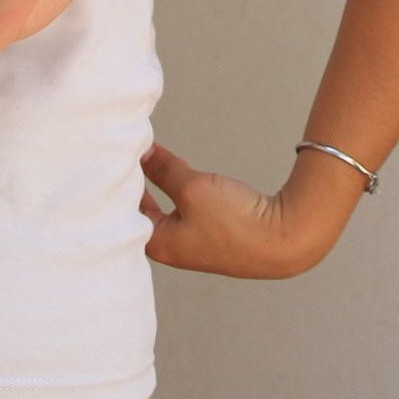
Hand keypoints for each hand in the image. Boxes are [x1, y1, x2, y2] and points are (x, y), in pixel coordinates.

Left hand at [138, 142, 342, 278]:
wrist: (286, 238)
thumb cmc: (235, 220)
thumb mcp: (192, 187)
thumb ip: (163, 168)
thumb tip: (141, 151)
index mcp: (158, 244)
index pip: (124, 209)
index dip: (118, 180)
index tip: (112, 153)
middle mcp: (171, 248)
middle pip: (141, 209)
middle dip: (134, 180)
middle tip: (122, 151)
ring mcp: (192, 242)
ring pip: (163, 205)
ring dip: (157, 181)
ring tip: (145, 154)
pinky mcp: (212, 233)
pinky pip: (183, 206)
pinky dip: (176, 187)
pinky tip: (176, 169)